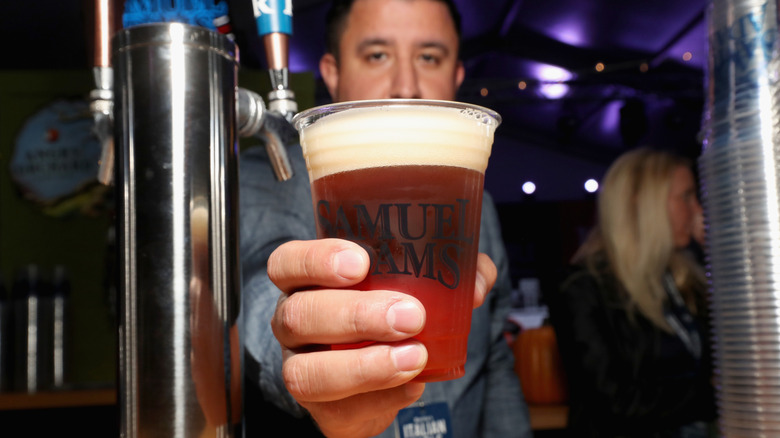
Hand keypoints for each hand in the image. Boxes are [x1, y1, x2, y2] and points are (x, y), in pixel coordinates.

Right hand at [268, 238, 495, 436]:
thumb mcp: (419, 279)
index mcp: (307, 280)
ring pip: (305, 372)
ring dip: (363, 366)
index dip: (316, 260)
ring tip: (414, 358)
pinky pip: (337, 410)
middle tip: (411, 316)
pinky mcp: (320, 408)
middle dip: (356, 315)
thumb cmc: (393, 308)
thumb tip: (475, 282)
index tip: (361, 263)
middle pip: (298, 315)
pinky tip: (412, 386)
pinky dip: (381, 399)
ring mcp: (300, 366)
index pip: (288, 262)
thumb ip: (450, 269)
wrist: (381, 372)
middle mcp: (293, 321)